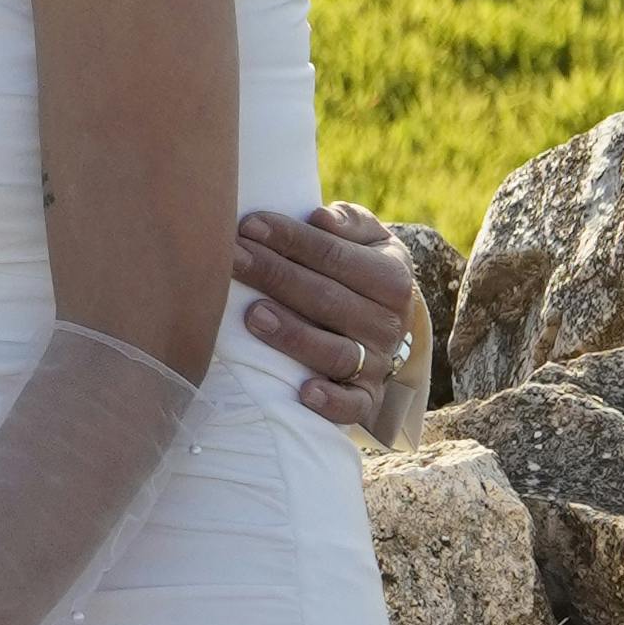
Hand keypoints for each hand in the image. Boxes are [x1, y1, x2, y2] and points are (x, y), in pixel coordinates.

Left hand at [238, 202, 426, 437]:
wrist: (383, 322)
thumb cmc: (358, 269)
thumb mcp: (367, 239)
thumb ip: (348, 222)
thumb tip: (320, 218)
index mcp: (392, 278)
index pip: (336, 256)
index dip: (292, 239)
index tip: (249, 226)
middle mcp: (389, 323)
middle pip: (328, 300)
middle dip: (276, 276)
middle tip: (232, 258)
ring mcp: (378, 363)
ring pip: (336, 352)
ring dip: (293, 335)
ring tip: (253, 315)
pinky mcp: (366, 398)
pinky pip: (353, 406)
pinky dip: (331, 402)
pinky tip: (303, 392)